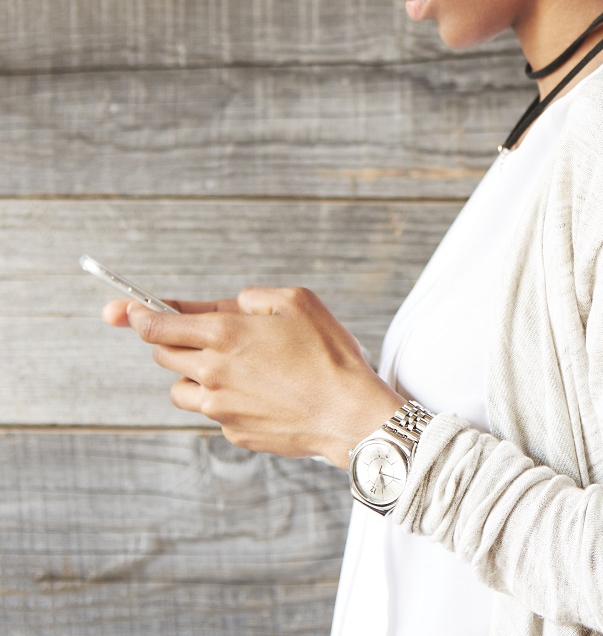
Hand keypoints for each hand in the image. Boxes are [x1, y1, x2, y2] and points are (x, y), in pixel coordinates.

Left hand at [106, 288, 402, 465]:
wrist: (349, 413)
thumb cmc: (330, 354)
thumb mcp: (299, 303)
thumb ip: (254, 298)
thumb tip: (231, 305)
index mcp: (224, 335)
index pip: (158, 325)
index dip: (136, 315)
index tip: (125, 312)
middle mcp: (212, 372)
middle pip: (164, 356)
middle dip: (176, 343)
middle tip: (208, 339)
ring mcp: (219, 407)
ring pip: (183, 390)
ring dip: (198, 376)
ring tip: (242, 371)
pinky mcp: (233, 432)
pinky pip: (214, 413)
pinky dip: (229, 401)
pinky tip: (266, 395)